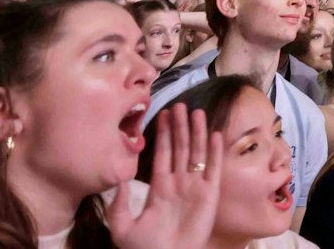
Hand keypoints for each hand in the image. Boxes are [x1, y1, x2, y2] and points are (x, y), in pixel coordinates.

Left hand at [107, 107, 223, 248]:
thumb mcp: (122, 228)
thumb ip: (119, 204)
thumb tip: (118, 180)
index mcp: (159, 188)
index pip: (162, 154)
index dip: (163, 134)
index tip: (163, 115)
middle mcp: (178, 183)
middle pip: (180, 148)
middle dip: (180, 127)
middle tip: (180, 105)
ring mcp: (195, 188)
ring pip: (197, 153)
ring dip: (197, 132)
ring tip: (196, 112)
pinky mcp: (210, 195)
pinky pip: (214, 169)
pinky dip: (215, 152)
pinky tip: (214, 134)